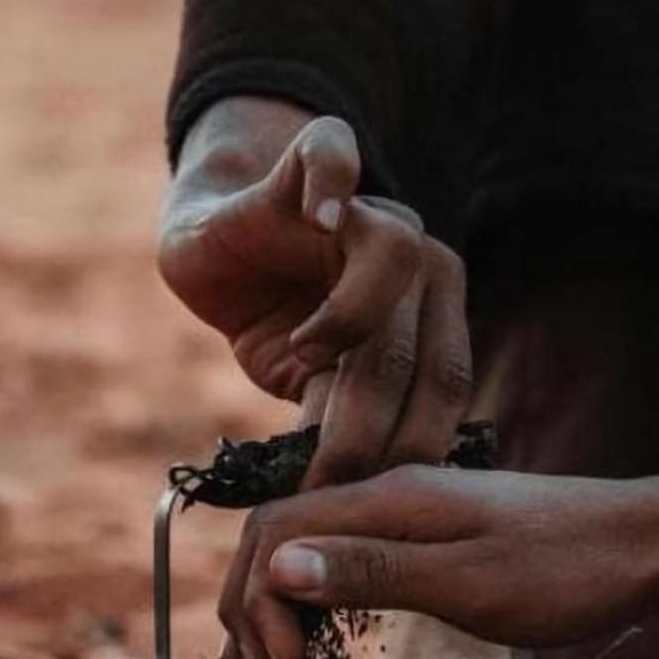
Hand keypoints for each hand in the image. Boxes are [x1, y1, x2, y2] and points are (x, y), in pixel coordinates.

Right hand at [158, 97, 470, 487]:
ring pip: (395, 262)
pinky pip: (334, 155)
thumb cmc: (273, 321)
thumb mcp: (309, 383)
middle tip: (325, 474)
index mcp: (433, 313)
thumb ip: (341, 414)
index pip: (442, 386)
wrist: (216, 247)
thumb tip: (358, 489)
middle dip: (372, 423)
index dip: (407, 448)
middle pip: (420, 342)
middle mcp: (419, 258)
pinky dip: (334, 185)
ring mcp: (368, 207)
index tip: (362, 503)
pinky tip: (319, 220)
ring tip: (300, 358)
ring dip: (352, 327)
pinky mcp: (309, 163)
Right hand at [217, 461, 658, 658]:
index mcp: (387, 499)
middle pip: (279, 534)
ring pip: (307, 547)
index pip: (276, 529)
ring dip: (275, 600)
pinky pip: (345, 557)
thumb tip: (277, 566)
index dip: (257, 599)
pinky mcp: (429, 535)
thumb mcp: (468, 582)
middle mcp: (387, 496)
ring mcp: (407, 514)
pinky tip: (312, 631)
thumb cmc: (568, 568)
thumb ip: (372, 572)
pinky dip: (312, 596)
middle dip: (251, 602)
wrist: (647, 544)